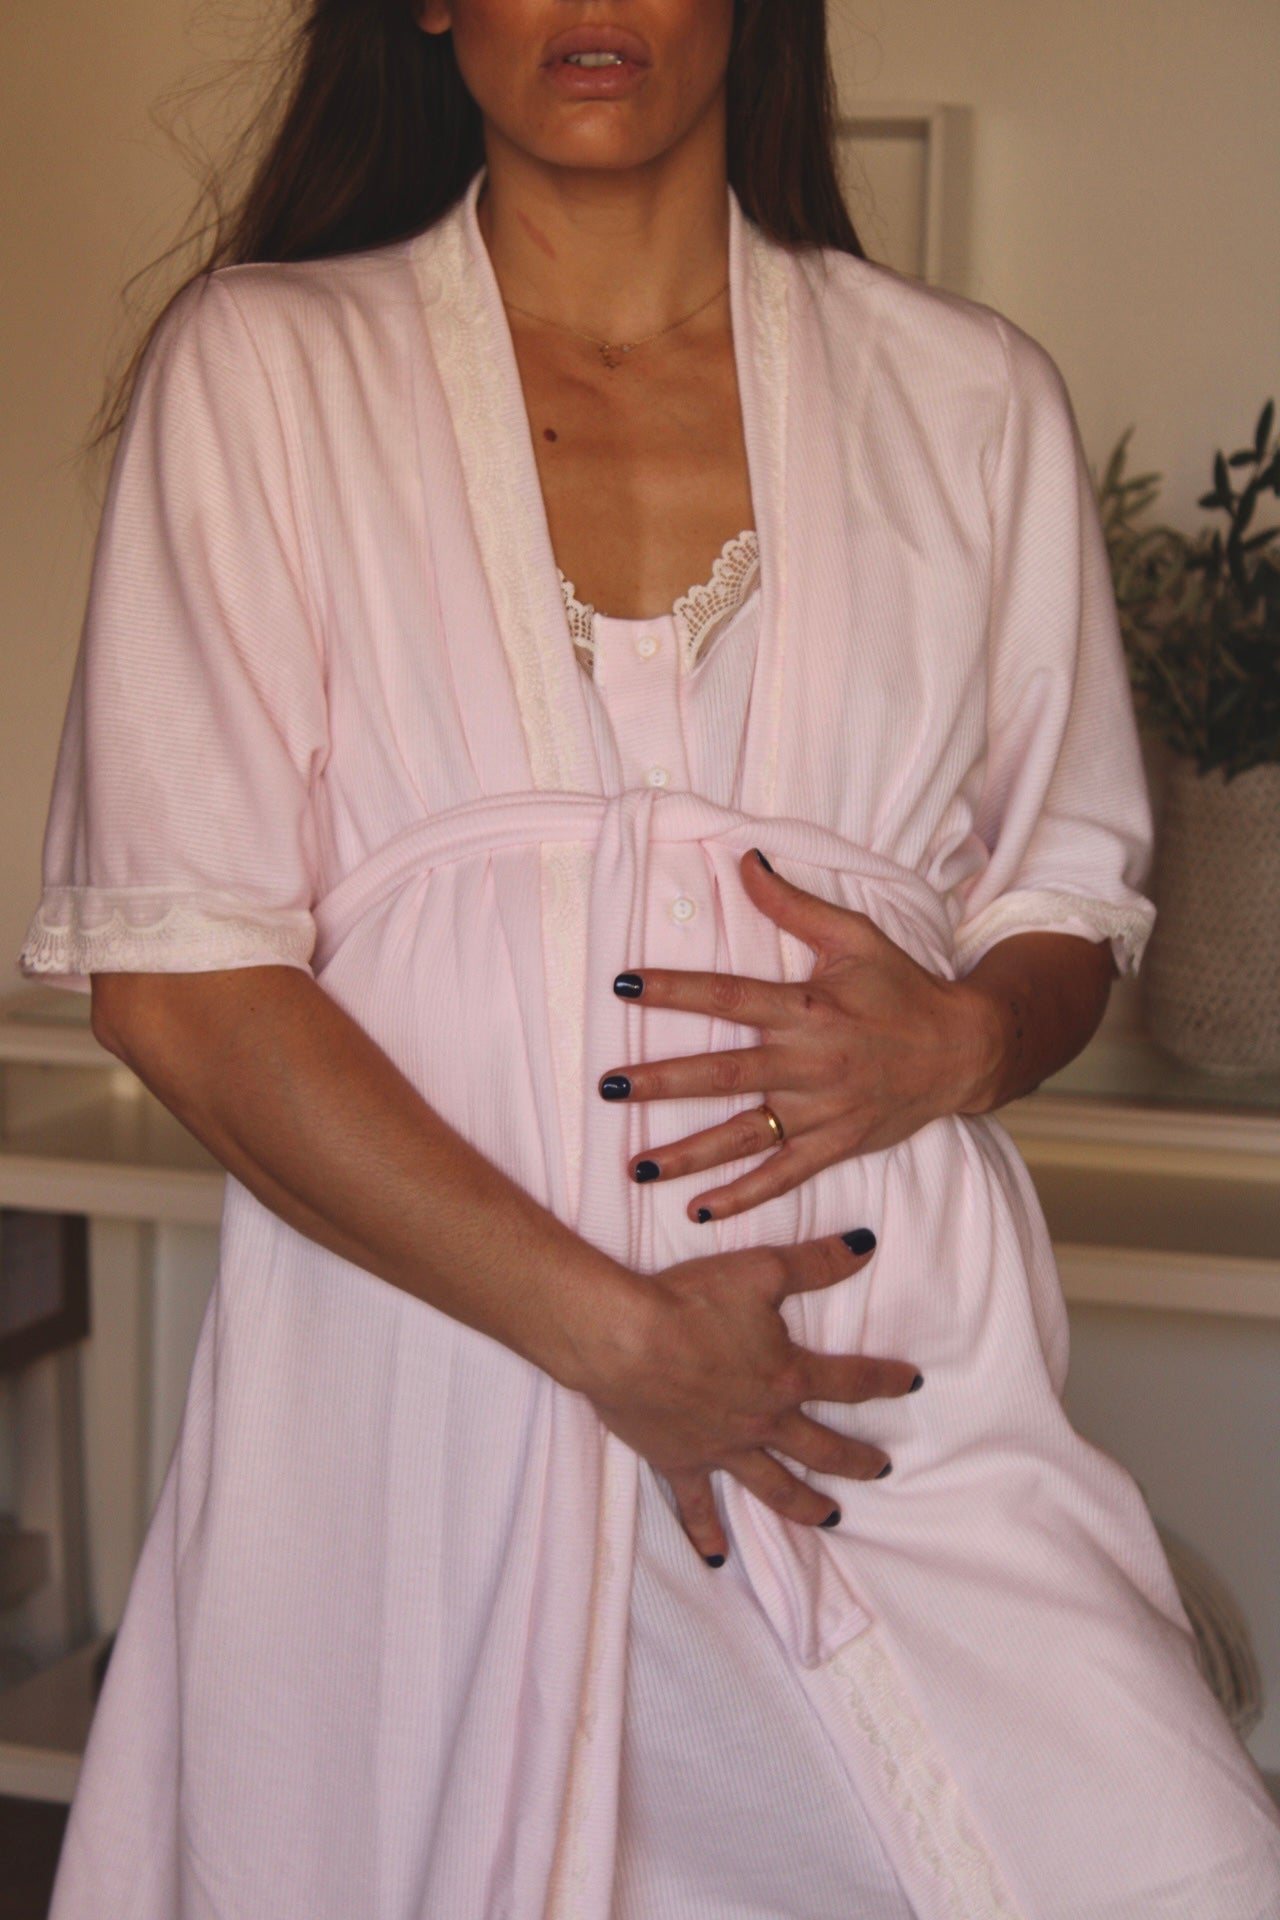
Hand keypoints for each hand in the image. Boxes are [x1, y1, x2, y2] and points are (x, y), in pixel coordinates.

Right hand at [580, 1229, 919, 1563]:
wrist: (623, 1340)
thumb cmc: (689, 1301)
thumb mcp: (760, 1269)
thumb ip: (815, 1262)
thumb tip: (866, 1245)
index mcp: (786, 1376)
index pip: (849, 1382)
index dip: (885, 1379)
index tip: (912, 1382)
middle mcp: (763, 1421)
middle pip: (822, 1447)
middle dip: (857, 1459)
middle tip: (882, 1469)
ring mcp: (723, 1448)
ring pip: (775, 1486)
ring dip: (806, 1505)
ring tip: (831, 1519)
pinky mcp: (681, 1462)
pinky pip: (698, 1507)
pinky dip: (707, 1533)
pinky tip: (718, 1559)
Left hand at [600, 850, 997, 1220]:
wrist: (964, 1050)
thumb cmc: (903, 988)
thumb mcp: (854, 937)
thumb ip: (793, 905)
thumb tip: (743, 859)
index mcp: (808, 1009)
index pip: (729, 997)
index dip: (674, 990)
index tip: (623, 986)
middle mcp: (810, 1063)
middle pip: (724, 1074)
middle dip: (663, 1082)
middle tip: (610, 1086)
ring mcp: (822, 1111)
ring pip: (744, 1136)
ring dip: (688, 1155)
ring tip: (636, 1166)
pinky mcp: (835, 1146)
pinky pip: (782, 1177)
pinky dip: (742, 1198)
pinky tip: (697, 1212)